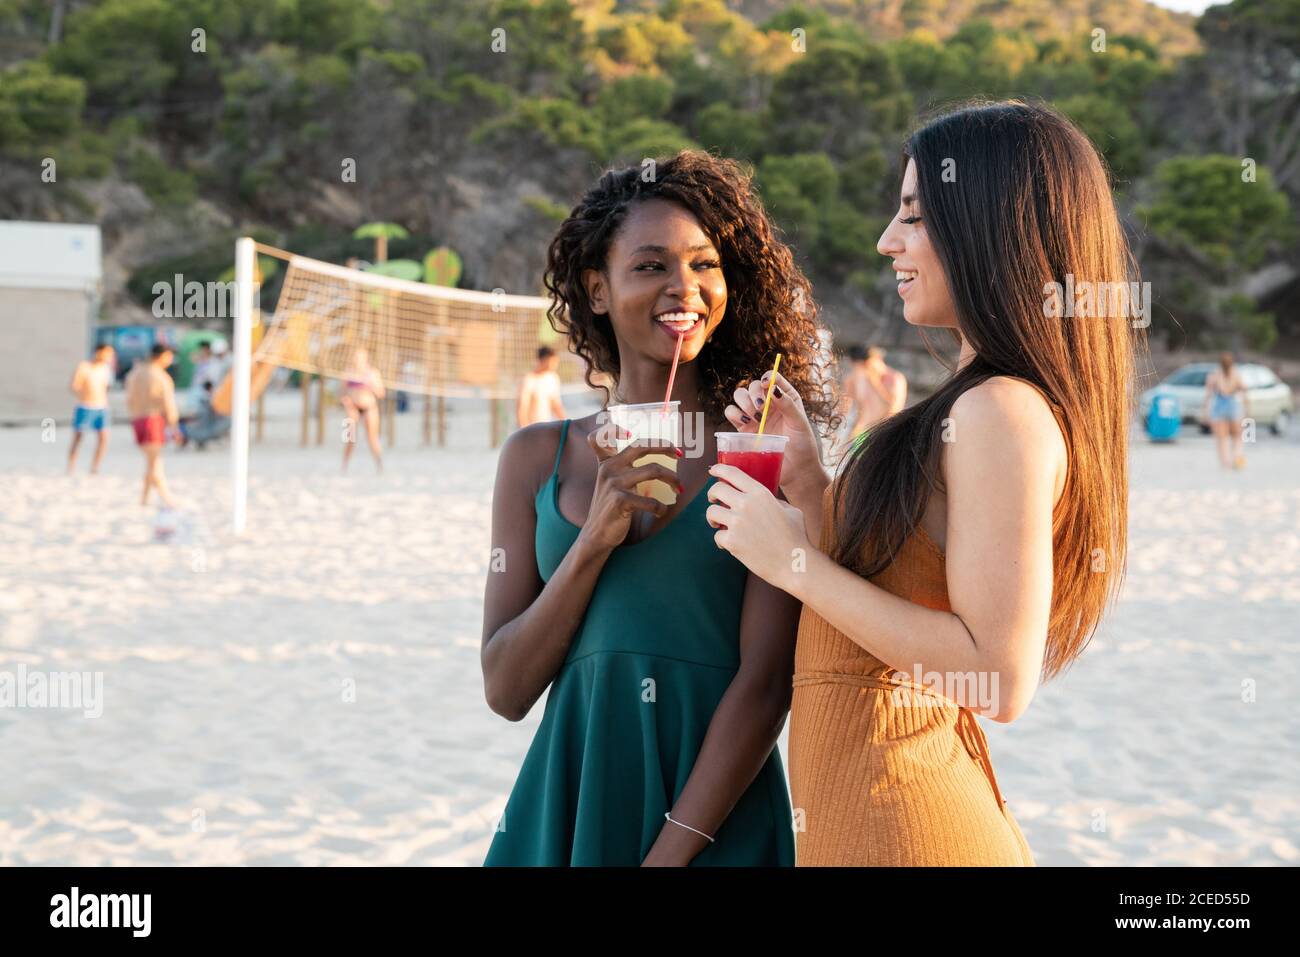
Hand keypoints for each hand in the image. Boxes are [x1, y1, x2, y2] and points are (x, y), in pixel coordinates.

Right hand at [577, 423, 680, 553]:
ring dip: (672, 479)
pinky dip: (661, 507)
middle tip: (679, 454)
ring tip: (679, 488)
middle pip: (640, 446)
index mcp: (607, 462)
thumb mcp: (610, 483)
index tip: (630, 433)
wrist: (596, 535)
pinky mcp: (619, 500)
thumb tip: (657, 458)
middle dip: (664, 446)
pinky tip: (661, 511)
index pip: (601, 437)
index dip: (613, 429)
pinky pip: (651, 500)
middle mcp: (609, 468)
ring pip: (653, 470)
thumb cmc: (610, 508)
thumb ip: (623, 467)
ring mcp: (613, 483)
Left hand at [705, 462, 808, 592]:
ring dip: (713, 518)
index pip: (732, 473)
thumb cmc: (796, 538)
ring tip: (720, 525)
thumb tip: (760, 501)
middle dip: (712, 495)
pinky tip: (729, 546)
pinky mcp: (732, 541)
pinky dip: (721, 541)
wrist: (794, 563)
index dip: (719, 469)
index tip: (713, 471)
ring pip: (711, 512)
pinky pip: (717, 536)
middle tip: (714, 501)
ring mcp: (737, 523)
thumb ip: (773, 501)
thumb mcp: (790, 510)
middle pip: (716, 489)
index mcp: (760, 493)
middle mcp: (746, 504)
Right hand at [724, 370, 822, 496]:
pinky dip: (734, 414)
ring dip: (743, 402)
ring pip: (739, 396)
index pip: (772, 378)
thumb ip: (787, 404)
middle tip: (761, 407)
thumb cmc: (802, 445)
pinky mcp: (744, 428)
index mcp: (784, 397)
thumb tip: (773, 388)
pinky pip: (731, 413)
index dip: (767, 377)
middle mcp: (768, 404)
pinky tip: (746, 423)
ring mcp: (754, 415)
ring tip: (755, 417)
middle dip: (754, 393)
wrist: (795, 469)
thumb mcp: (799, 422)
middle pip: (752, 386)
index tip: (767, 385)